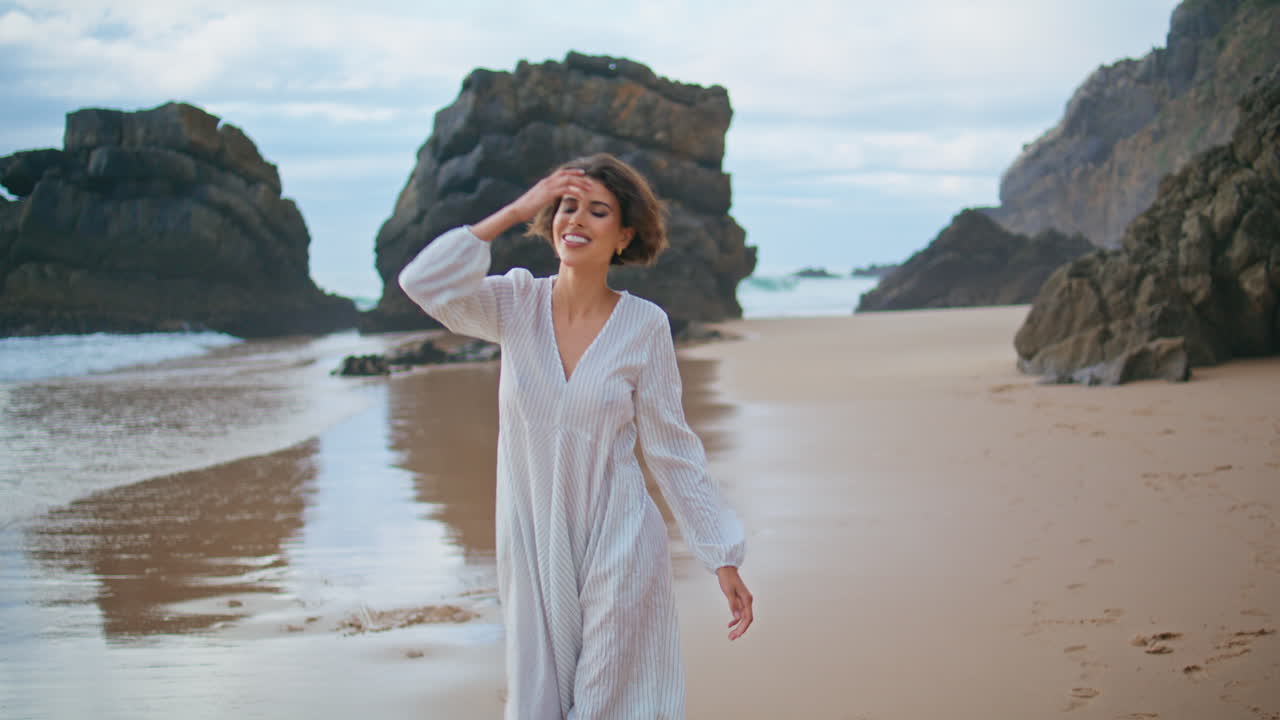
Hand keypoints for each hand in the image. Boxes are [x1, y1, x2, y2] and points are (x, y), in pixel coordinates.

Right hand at [471, 168, 589, 241]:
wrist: (517, 210)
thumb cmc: (526, 208)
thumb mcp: (538, 200)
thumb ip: (546, 196)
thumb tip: (551, 198)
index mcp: (545, 182)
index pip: (561, 173)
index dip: (573, 172)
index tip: (583, 174)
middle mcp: (547, 182)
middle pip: (567, 175)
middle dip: (580, 177)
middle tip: (590, 182)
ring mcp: (547, 187)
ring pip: (568, 181)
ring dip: (580, 183)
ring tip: (589, 188)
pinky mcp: (548, 194)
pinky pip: (565, 190)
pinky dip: (575, 192)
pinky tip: (581, 196)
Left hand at [716, 566, 753, 640]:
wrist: (726, 569)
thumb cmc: (727, 579)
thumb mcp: (728, 591)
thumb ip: (733, 604)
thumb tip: (737, 617)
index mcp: (747, 599)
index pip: (748, 618)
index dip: (743, 628)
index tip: (737, 635)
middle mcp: (747, 601)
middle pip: (746, 620)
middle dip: (740, 630)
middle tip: (731, 638)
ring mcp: (744, 601)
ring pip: (743, 618)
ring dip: (737, 627)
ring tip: (730, 635)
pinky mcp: (740, 601)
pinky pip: (739, 613)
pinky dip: (735, 620)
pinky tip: (729, 625)